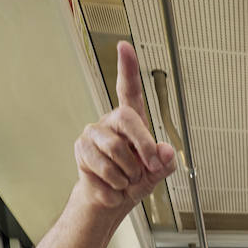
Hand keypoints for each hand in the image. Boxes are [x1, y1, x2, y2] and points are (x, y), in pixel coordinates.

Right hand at [73, 41, 176, 211]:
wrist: (112, 200)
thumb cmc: (135, 180)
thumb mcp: (158, 172)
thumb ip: (166, 161)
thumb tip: (165, 151)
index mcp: (131, 121)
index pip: (129, 90)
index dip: (127, 68)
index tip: (124, 46)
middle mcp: (110, 123)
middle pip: (128, 120)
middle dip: (144, 147)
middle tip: (149, 168)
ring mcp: (93, 135)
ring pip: (116, 151)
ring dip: (129, 174)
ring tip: (126, 179)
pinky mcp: (81, 151)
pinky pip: (104, 170)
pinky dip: (116, 187)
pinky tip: (113, 186)